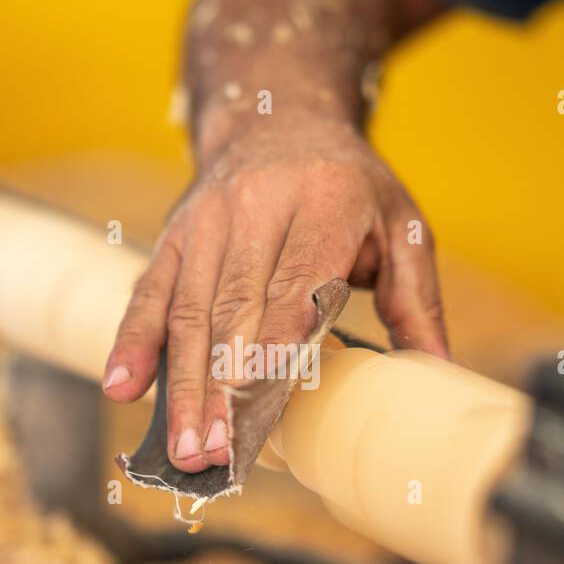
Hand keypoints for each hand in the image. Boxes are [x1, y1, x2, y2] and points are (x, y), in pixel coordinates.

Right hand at [102, 114, 447, 472]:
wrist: (277, 109)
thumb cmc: (351, 185)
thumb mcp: (401, 226)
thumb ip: (417, 303)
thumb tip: (441, 376)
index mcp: (326, 200)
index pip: (296, 286)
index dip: (273, 349)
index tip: (259, 407)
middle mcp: (257, 205)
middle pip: (234, 310)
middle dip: (222, 389)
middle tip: (218, 454)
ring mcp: (207, 220)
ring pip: (188, 311)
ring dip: (183, 386)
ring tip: (185, 449)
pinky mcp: (173, 234)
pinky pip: (149, 293)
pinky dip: (133, 344)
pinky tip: (123, 389)